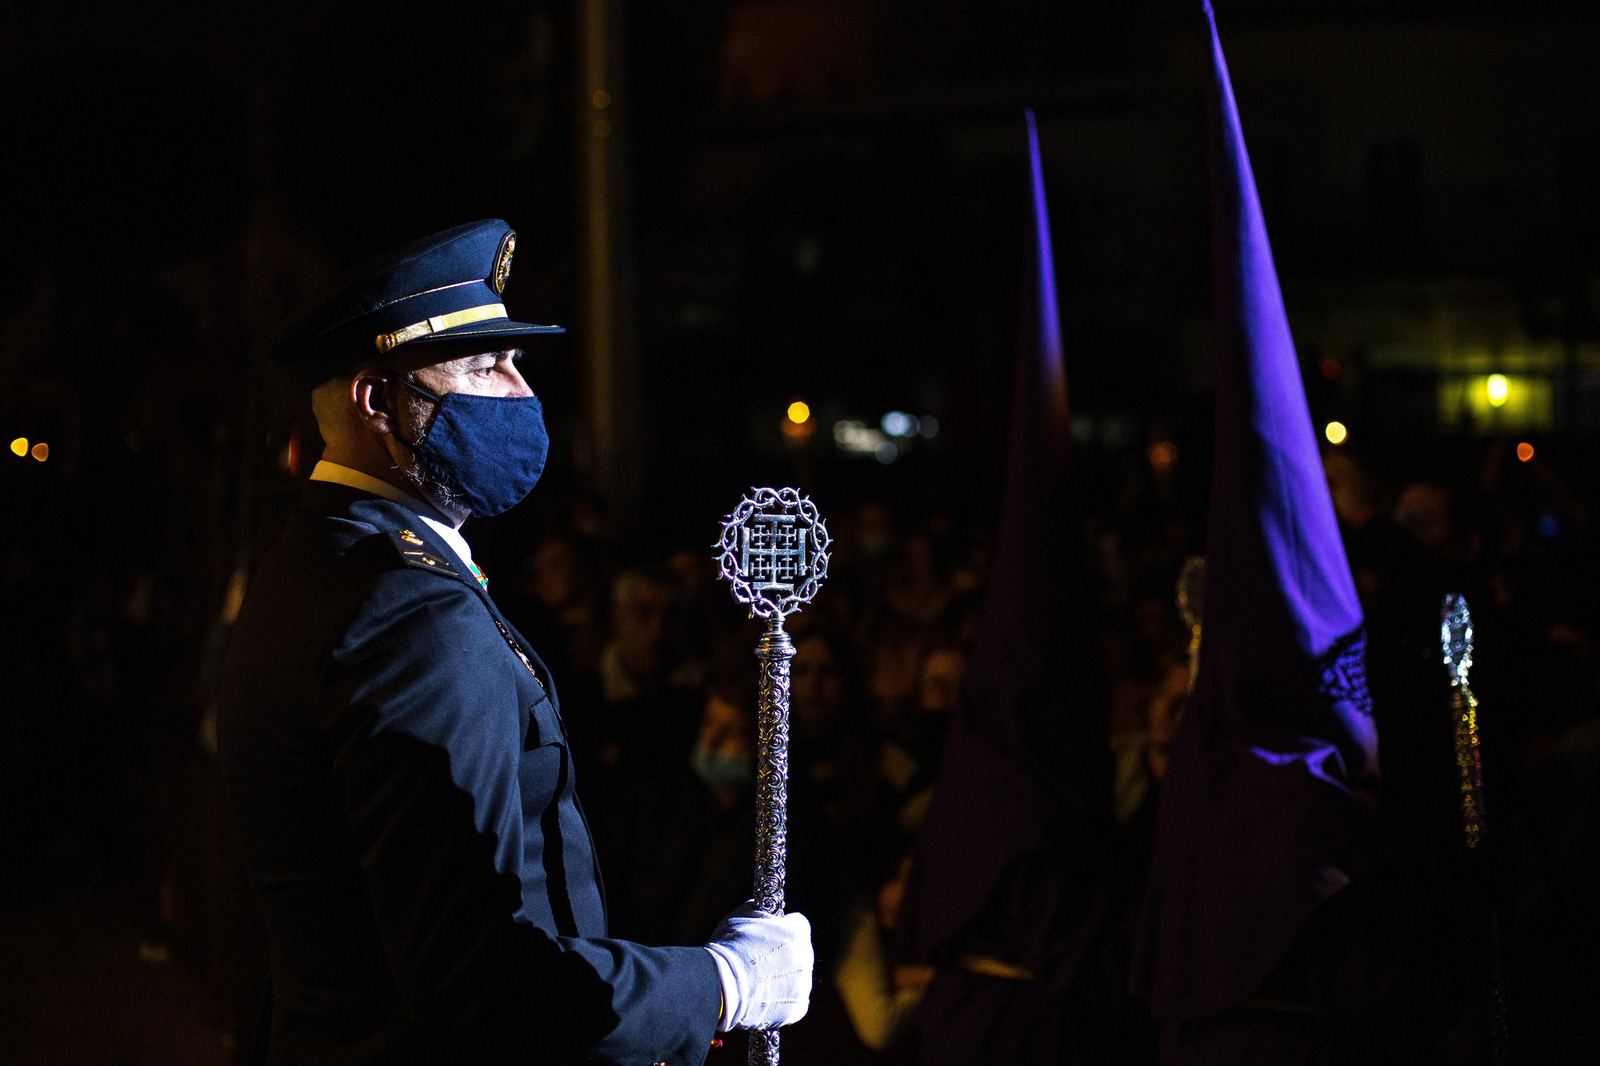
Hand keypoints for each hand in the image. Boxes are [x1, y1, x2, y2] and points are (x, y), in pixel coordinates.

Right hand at [703, 901, 812, 1032]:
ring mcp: (803, 984)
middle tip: (760, 962)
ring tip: (758, 983)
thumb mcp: (741, 917)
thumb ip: (760, 912)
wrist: (720, 986)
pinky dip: (781, 1001)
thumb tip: (765, 912)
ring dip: (783, 979)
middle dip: (784, 955)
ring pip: (798, 978)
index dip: (782, 930)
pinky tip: (762, 998)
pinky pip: (793, 1002)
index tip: (769, 937)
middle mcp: (806, 957)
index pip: (798, 925)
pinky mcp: (797, 1008)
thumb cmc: (728, 949)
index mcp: (797, 931)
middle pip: (800, 953)